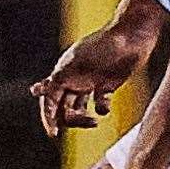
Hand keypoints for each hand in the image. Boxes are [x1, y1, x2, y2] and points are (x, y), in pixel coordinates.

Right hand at [30, 23, 149, 137]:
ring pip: (77, 107)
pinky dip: (100, 110)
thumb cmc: (108, 43)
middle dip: (68, 119)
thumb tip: (35, 91)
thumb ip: (59, 76)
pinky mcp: (106, 84)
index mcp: (64, 70)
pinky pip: (98, 104)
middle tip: (84, 123)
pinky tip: (105, 108)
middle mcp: (74, 77)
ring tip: (94, 121)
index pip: (49, 98)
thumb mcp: (80, 60)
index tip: (54, 133)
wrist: (133, 34)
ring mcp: (90, 81)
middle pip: (61, 106)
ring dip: (82, 118)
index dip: (48, 116)